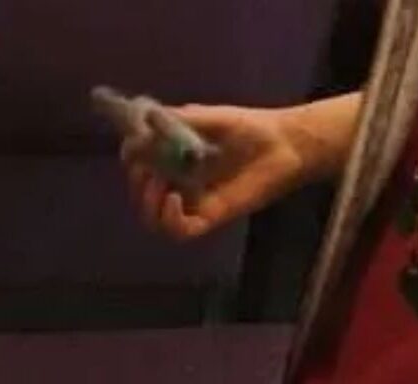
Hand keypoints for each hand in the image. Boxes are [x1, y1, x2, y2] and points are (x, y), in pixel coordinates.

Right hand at [123, 105, 320, 241]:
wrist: (285, 144)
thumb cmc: (250, 127)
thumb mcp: (208, 117)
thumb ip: (176, 121)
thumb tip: (141, 123)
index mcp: (175, 159)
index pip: (140, 167)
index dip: (131, 161)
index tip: (133, 151)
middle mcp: (179, 183)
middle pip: (142, 196)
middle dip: (137, 185)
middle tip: (146, 172)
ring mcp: (193, 204)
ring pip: (154, 220)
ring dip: (148, 205)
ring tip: (159, 187)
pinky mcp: (209, 218)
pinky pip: (179, 231)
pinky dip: (169, 219)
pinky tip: (174, 199)